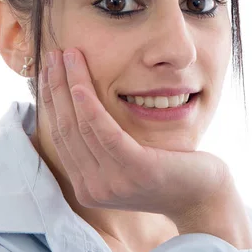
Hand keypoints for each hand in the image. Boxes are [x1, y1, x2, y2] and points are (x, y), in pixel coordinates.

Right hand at [40, 48, 235, 221]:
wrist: (203, 196)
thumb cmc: (167, 171)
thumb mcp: (126, 161)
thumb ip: (101, 147)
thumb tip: (78, 107)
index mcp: (86, 187)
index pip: (60, 136)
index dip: (52, 100)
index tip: (48, 71)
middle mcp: (93, 189)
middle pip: (65, 128)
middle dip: (56, 87)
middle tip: (52, 55)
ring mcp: (113, 183)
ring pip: (81, 125)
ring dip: (71, 85)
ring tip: (68, 54)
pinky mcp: (136, 170)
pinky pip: (105, 132)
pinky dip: (89, 106)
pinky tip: (80, 84)